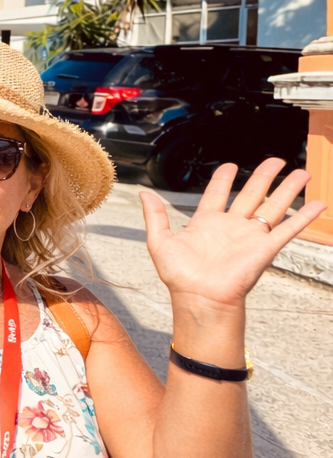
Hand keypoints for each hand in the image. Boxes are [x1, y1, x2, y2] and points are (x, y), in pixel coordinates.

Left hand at [142, 158, 324, 311]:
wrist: (199, 297)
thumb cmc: (179, 276)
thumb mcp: (159, 241)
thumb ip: (154, 216)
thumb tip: (143, 193)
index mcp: (206, 223)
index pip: (218, 194)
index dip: (224, 179)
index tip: (231, 165)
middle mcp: (231, 227)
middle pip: (252, 194)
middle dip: (265, 176)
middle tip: (276, 160)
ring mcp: (250, 236)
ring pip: (273, 206)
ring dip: (288, 189)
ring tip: (301, 173)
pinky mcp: (265, 247)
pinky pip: (288, 228)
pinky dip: (304, 216)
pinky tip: (317, 203)